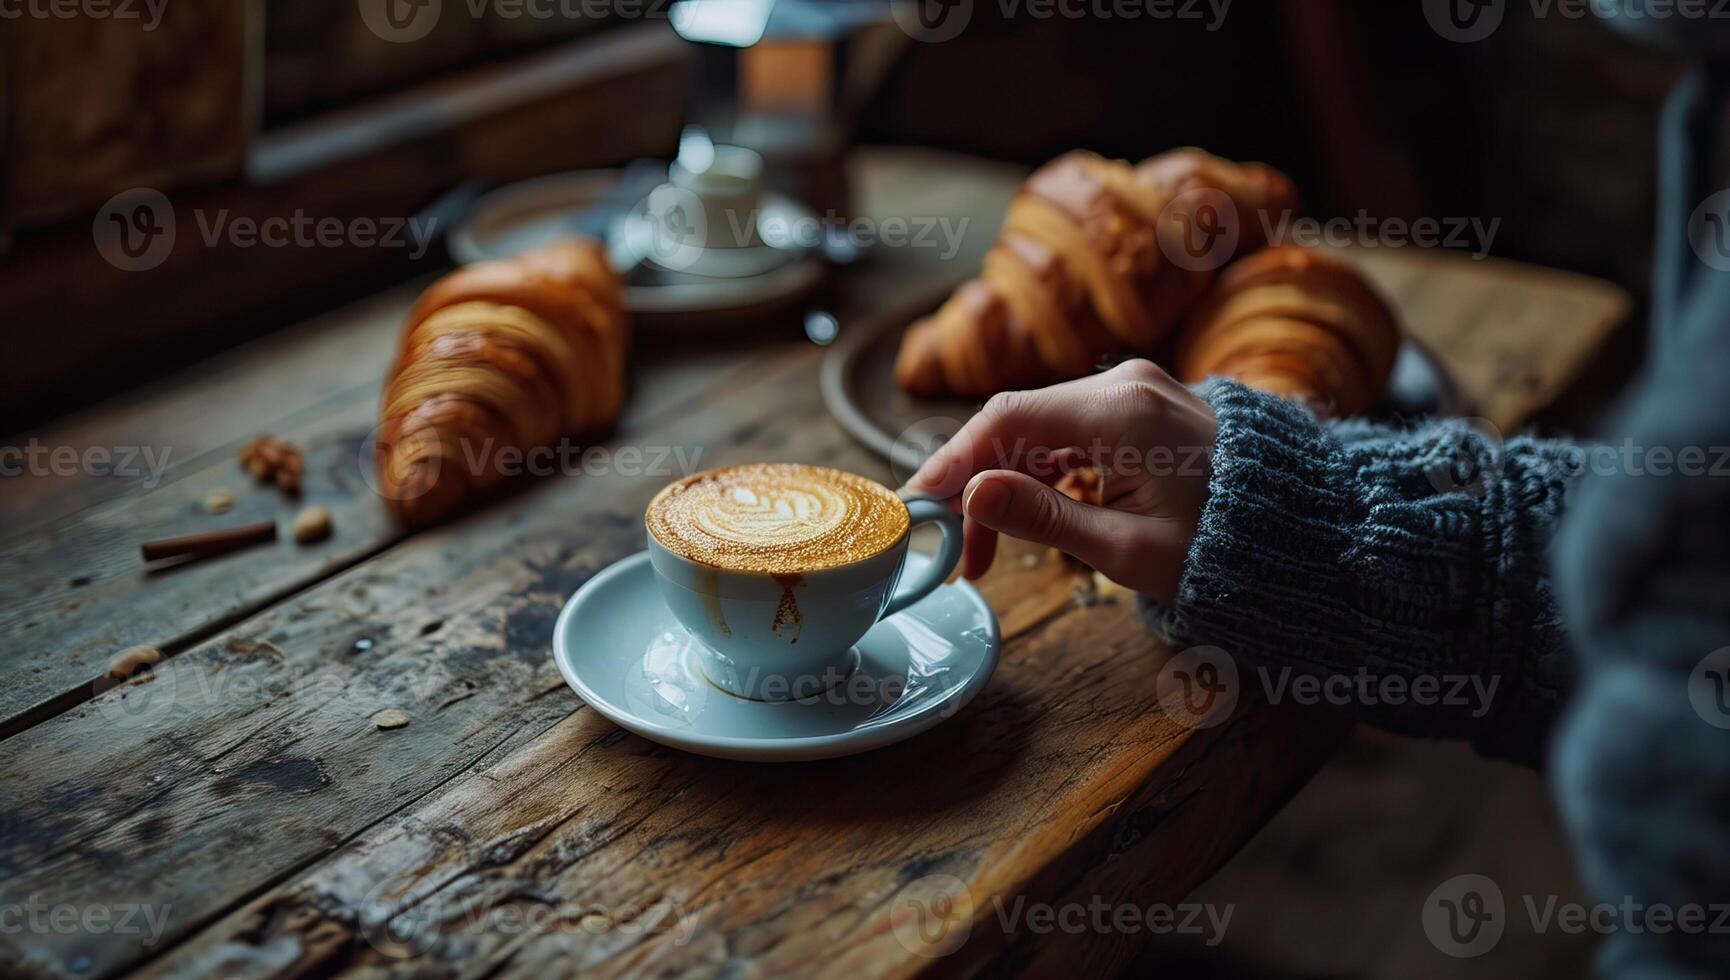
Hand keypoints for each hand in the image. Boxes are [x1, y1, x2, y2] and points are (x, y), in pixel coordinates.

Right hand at [901, 359, 1216, 600]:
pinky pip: (1068, 433)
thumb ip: (1046, 519)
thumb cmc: (1224, 547)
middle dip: (975, 481)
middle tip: (949, 544)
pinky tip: (1023, 516)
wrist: (1295, 528)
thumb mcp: (1128, 549)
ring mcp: (1133, 390)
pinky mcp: (1138, 407)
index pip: (1007, 419)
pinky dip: (1039, 473)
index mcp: (1122, 410)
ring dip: (1004, 483)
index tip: (918, 502)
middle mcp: (1124, 384)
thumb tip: (973, 494)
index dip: (953, 458)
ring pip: (1038, 429)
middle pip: (1017, 421)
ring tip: (984, 551)